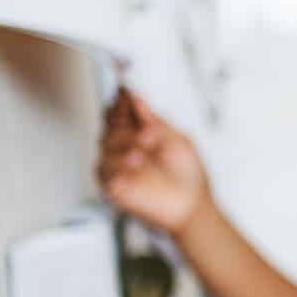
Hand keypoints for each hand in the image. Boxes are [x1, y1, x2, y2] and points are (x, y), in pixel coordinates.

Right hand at [97, 89, 210, 235]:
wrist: (191, 205)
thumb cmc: (188, 176)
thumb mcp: (177, 139)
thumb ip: (154, 119)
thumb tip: (136, 98)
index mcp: (140, 133)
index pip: (121, 112)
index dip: (120, 102)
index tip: (124, 92)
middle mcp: (126, 147)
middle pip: (111, 126)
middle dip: (128, 127)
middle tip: (150, 134)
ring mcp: (118, 165)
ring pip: (106, 144)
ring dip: (125, 146)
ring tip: (143, 154)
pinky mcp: (113, 184)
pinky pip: (105, 168)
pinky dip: (119, 165)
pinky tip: (135, 167)